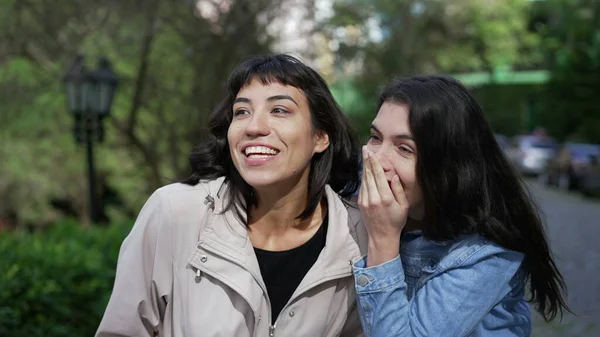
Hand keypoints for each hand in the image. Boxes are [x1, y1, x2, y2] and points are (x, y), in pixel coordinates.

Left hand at [358, 146, 408, 265]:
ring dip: (364, 167)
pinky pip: (362, 186)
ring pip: (364, 179)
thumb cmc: (396, 221)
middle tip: (365, 148)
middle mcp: (373, 198)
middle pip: (368, 174)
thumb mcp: (403, 206)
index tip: (372, 152)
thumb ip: (398, 190)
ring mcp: (365, 200)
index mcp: (385, 198)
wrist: (382, 236)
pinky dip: (363, 177)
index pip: (378, 175)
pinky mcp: (360, 203)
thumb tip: (393, 175)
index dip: (374, 162)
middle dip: (367, 160)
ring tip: (365, 155)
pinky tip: (365, 170)